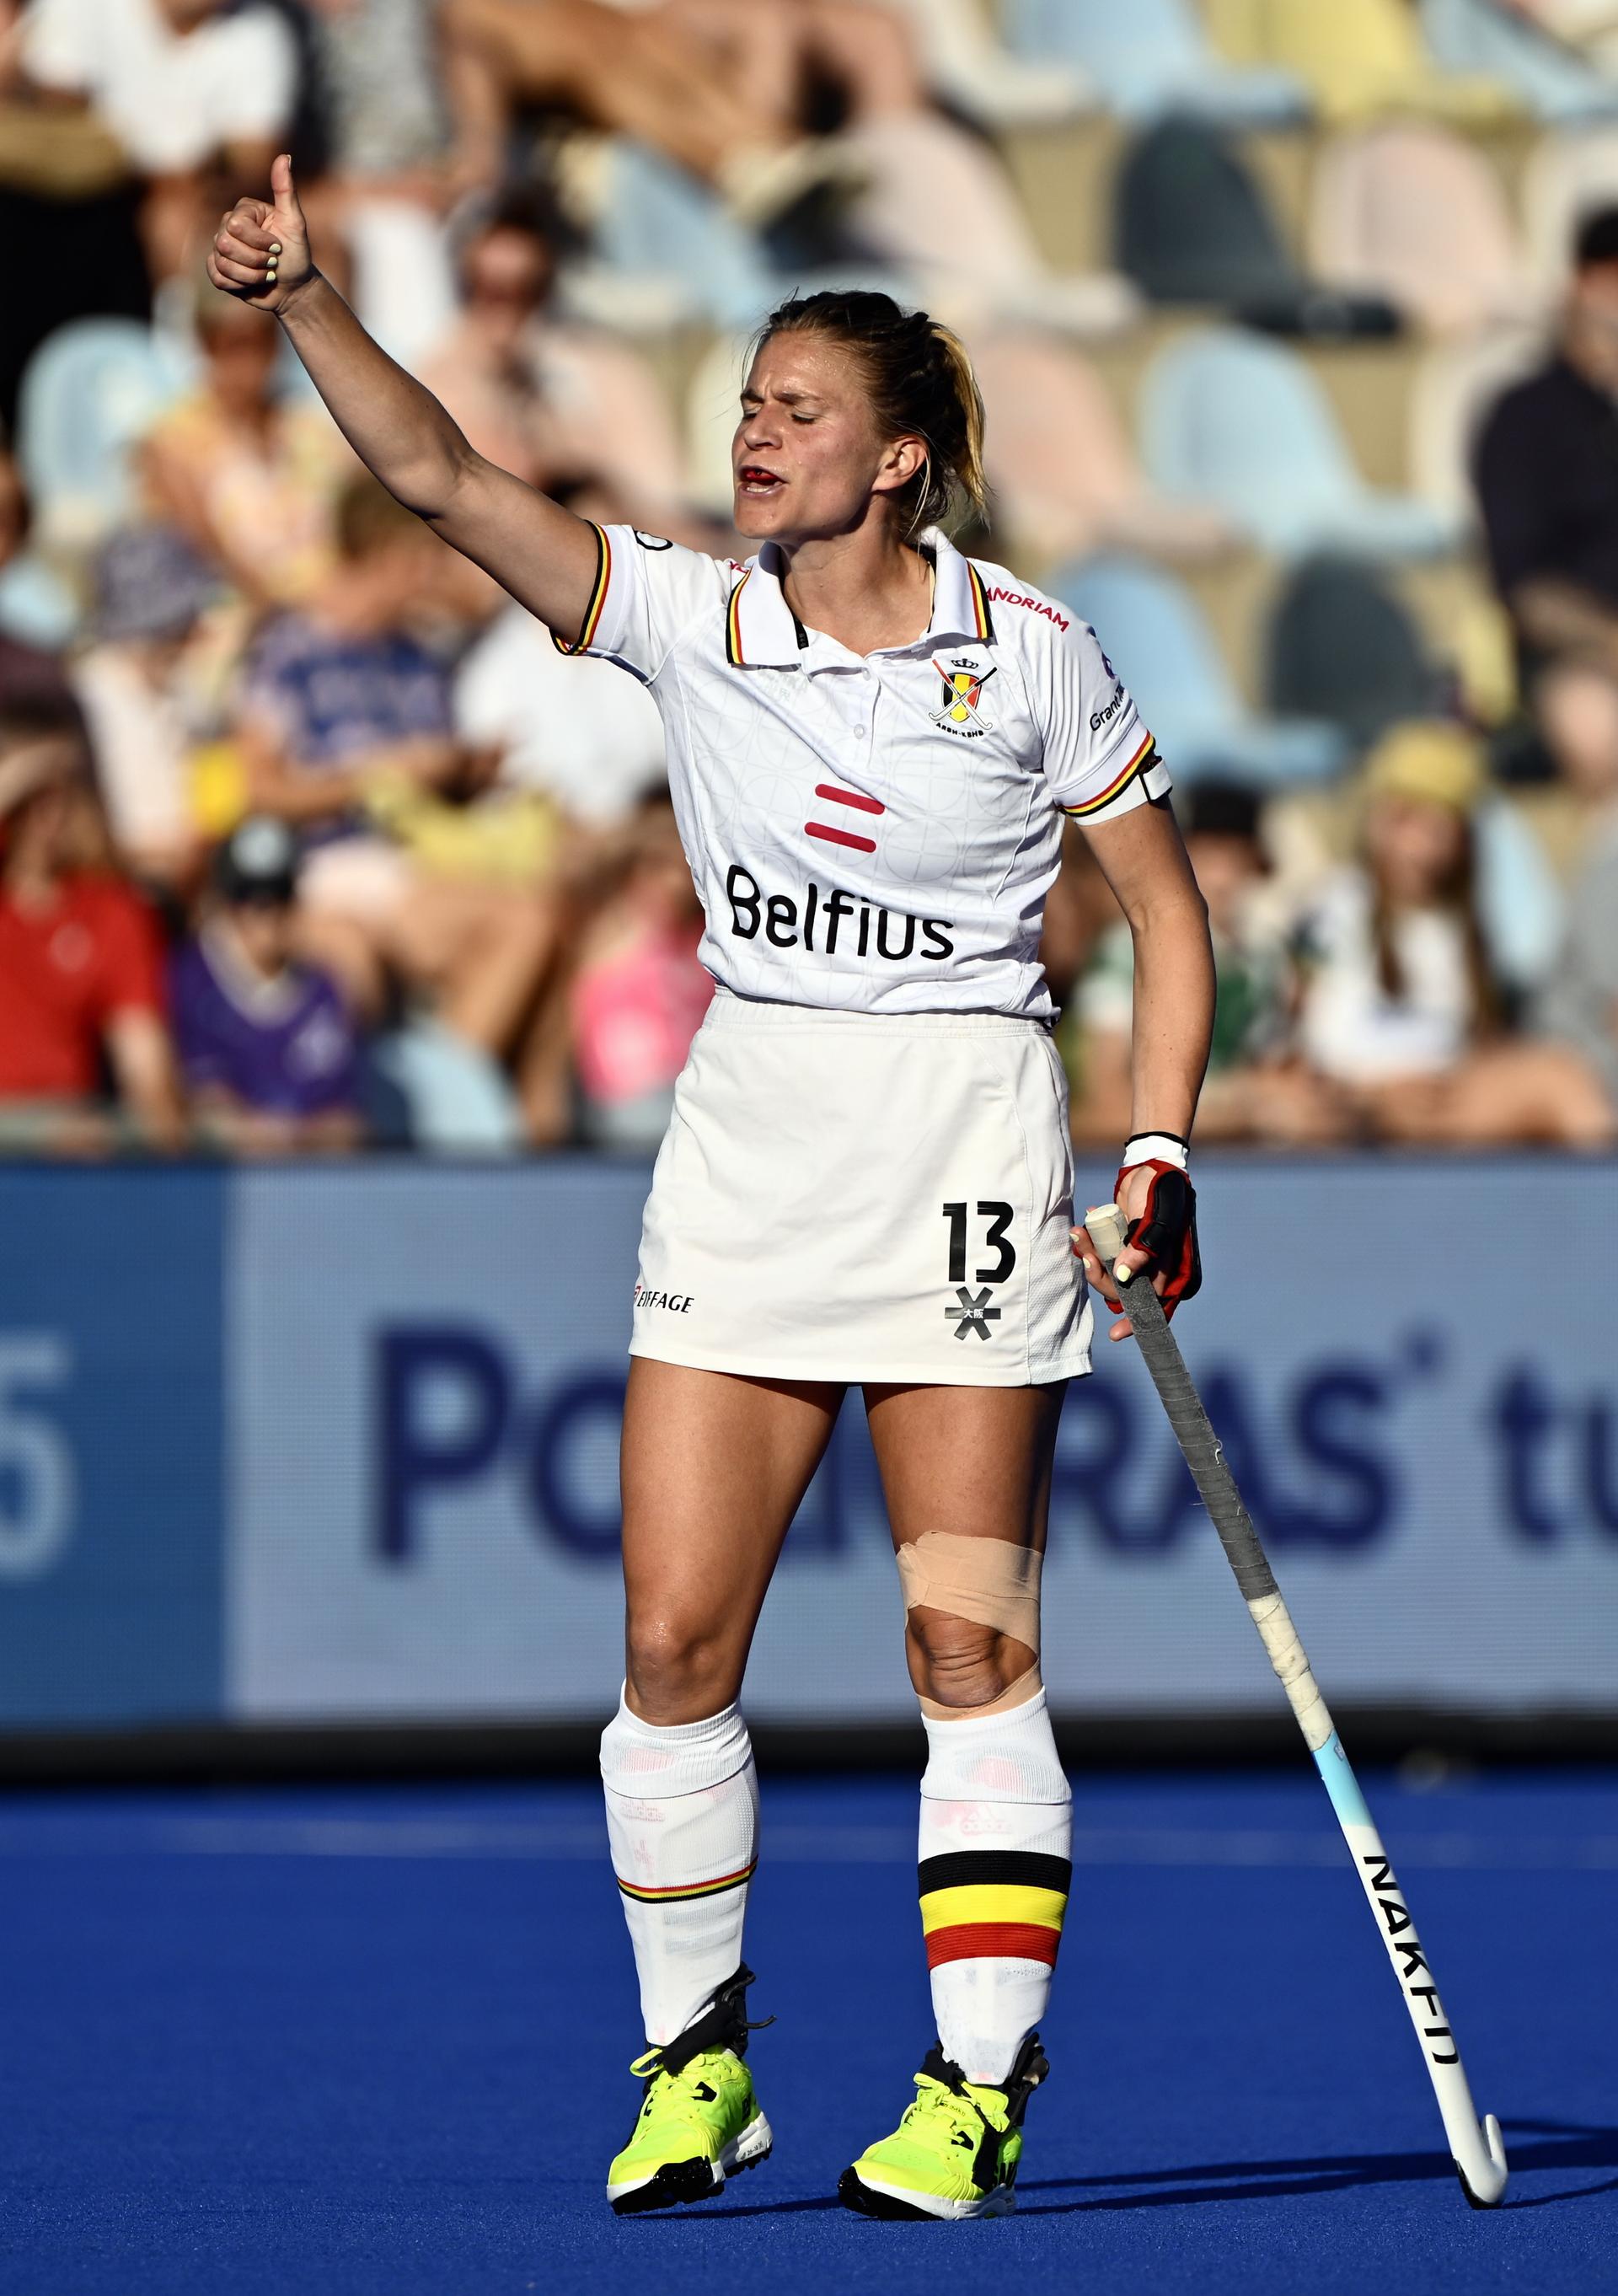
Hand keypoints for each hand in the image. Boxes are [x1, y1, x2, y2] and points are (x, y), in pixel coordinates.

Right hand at [207, 153, 311, 313]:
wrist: (293, 287)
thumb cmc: (297, 254)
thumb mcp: (296, 223)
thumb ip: (286, 190)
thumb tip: (284, 156)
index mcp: (244, 211)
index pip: (236, 226)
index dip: (259, 243)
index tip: (278, 248)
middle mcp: (227, 225)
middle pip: (226, 244)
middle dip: (255, 261)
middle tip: (272, 263)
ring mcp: (220, 247)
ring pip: (222, 263)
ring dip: (250, 276)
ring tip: (266, 275)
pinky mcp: (218, 269)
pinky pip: (217, 277)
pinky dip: (238, 285)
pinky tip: (251, 283)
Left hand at [1071, 1159, 1199, 1344]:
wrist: (1149, 1165)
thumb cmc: (1162, 1191)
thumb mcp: (1157, 1219)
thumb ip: (1142, 1249)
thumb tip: (1123, 1277)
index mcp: (1173, 1270)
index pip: (1156, 1307)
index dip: (1136, 1322)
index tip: (1115, 1333)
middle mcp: (1155, 1269)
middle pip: (1122, 1291)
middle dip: (1100, 1276)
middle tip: (1086, 1255)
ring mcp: (1137, 1259)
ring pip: (1108, 1275)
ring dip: (1090, 1258)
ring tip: (1080, 1234)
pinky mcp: (1121, 1246)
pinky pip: (1101, 1258)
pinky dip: (1090, 1248)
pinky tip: (1084, 1230)